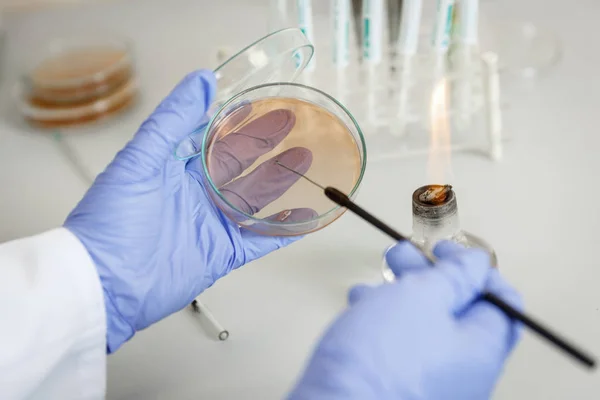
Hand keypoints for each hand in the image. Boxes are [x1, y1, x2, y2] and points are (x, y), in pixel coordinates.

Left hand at [65, 70, 312, 351]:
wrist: (106, 284)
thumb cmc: (113, 221)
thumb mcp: (141, 161)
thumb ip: (171, 121)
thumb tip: (199, 81)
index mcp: (173, 169)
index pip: (212, 138)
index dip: (236, 121)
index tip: (259, 103)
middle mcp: (195, 194)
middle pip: (240, 164)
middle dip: (266, 144)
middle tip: (294, 123)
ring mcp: (211, 224)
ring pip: (255, 197)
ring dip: (281, 178)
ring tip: (306, 158)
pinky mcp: (222, 253)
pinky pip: (260, 239)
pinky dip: (284, 229)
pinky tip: (305, 215)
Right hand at [288, 241, 522, 399]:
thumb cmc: (385, 352)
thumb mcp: (422, 298)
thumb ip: (455, 276)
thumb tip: (478, 263)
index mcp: (482, 350)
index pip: (502, 302)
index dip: (475, 269)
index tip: (442, 250)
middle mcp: (465, 373)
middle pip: (459, 312)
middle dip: (429, 276)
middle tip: (401, 254)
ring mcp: (433, 386)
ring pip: (425, 328)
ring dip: (403, 295)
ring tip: (374, 279)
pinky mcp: (400, 391)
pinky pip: (404, 348)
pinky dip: (387, 321)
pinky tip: (360, 306)